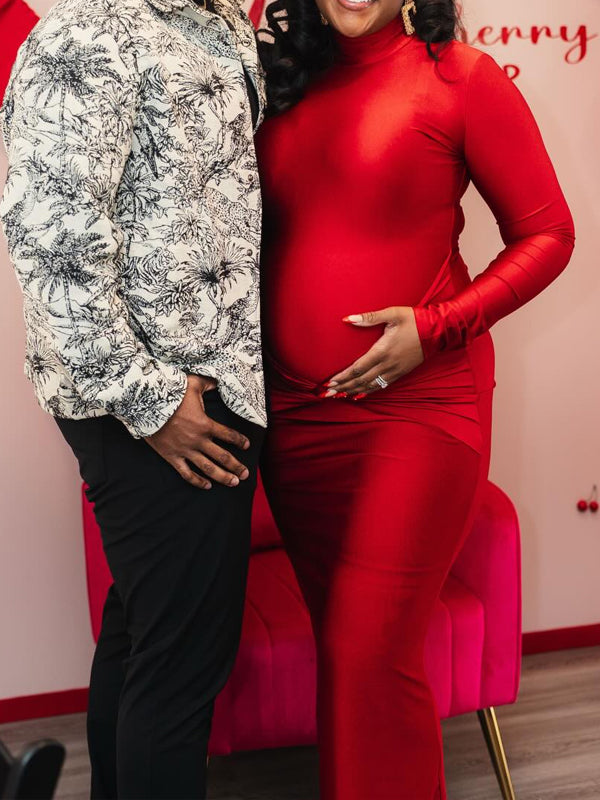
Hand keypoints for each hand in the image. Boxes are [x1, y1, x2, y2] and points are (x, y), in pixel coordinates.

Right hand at [145, 374, 249, 489]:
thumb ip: (209, 383)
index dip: (240, 441)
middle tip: (245, 474)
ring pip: (208, 468)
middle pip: (222, 457)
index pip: (229, 435)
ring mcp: (185, 450)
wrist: (145, 405)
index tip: (247, 446)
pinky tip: (207, 485)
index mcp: (206, 424)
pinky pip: (186, 473)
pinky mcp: (172, 456)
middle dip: (236, 466)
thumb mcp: (193, 383)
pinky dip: (197, 481)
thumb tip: (218, 380)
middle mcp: (198, 440)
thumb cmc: (170, 393)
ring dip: (223, 477)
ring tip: (233, 483)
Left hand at [325, 307, 424, 396]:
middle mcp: (387, 364)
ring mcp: (394, 370)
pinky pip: (381, 386)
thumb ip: (369, 317)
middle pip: (360, 380)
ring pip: (370, 386)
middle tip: (327, 393)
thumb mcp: (392, 313)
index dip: (343, 376)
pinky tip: (359, 395)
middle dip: (343, 387)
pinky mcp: (400, 373)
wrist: (437, 331)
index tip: (329, 381)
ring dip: (353, 391)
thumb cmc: (413, 320)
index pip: (357, 368)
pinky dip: (368, 392)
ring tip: (338, 396)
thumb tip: (348, 319)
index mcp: (382, 351)